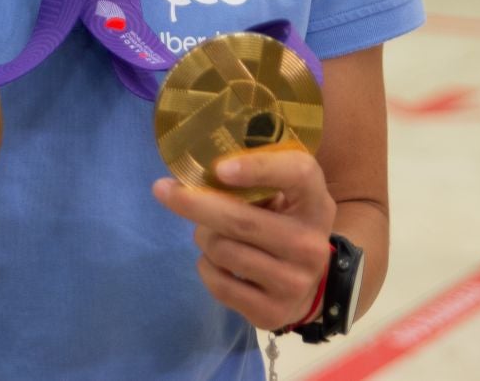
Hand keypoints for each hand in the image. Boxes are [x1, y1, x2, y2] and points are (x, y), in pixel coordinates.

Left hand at [152, 151, 335, 329]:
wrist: (309, 286)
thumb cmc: (286, 225)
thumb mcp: (287, 196)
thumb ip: (258, 177)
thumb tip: (198, 168)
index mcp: (316, 204)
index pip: (298, 174)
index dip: (258, 168)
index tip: (219, 167)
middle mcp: (310, 244)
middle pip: (241, 220)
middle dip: (194, 203)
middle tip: (163, 189)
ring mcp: (294, 283)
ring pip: (223, 250)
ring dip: (203, 237)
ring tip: (209, 234)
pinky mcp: (272, 313)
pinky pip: (218, 284)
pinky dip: (206, 266)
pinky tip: (216, 262)